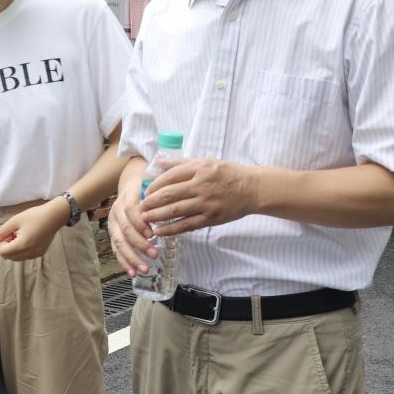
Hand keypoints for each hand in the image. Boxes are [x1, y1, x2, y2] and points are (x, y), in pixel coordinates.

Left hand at [0, 199, 66, 260]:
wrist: (54, 216)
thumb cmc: (34, 216)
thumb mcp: (15, 221)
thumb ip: (1, 232)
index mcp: (21, 246)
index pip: (2, 253)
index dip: (3, 242)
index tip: (10, 232)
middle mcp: (28, 254)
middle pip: (8, 257)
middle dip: (8, 246)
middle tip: (16, 232)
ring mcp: (35, 255)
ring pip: (16, 258)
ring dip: (15, 249)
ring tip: (23, 235)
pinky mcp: (40, 254)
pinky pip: (25, 256)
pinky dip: (23, 249)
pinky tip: (30, 237)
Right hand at [108, 181, 156, 277]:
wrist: (129, 186)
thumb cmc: (145, 188)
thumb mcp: (152, 185)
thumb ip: (159, 193)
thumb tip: (172, 201)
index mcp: (127, 197)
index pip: (131, 210)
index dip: (140, 222)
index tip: (152, 234)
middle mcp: (117, 211)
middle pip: (125, 229)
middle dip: (139, 244)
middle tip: (154, 254)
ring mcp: (113, 224)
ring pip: (119, 242)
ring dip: (132, 257)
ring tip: (145, 269)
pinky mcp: (113, 234)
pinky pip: (116, 250)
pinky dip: (124, 262)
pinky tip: (132, 273)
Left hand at [140, 158, 261, 235]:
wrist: (252, 189)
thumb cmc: (228, 174)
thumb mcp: (206, 162)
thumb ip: (181, 163)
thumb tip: (159, 162)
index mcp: (199, 169)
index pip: (170, 176)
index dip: (154, 185)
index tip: (145, 191)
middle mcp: (201, 185)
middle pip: (169, 194)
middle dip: (151, 202)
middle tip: (141, 206)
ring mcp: (206, 203)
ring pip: (175, 211)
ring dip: (157, 216)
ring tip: (145, 219)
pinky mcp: (211, 218)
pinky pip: (186, 225)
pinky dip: (171, 229)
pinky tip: (160, 231)